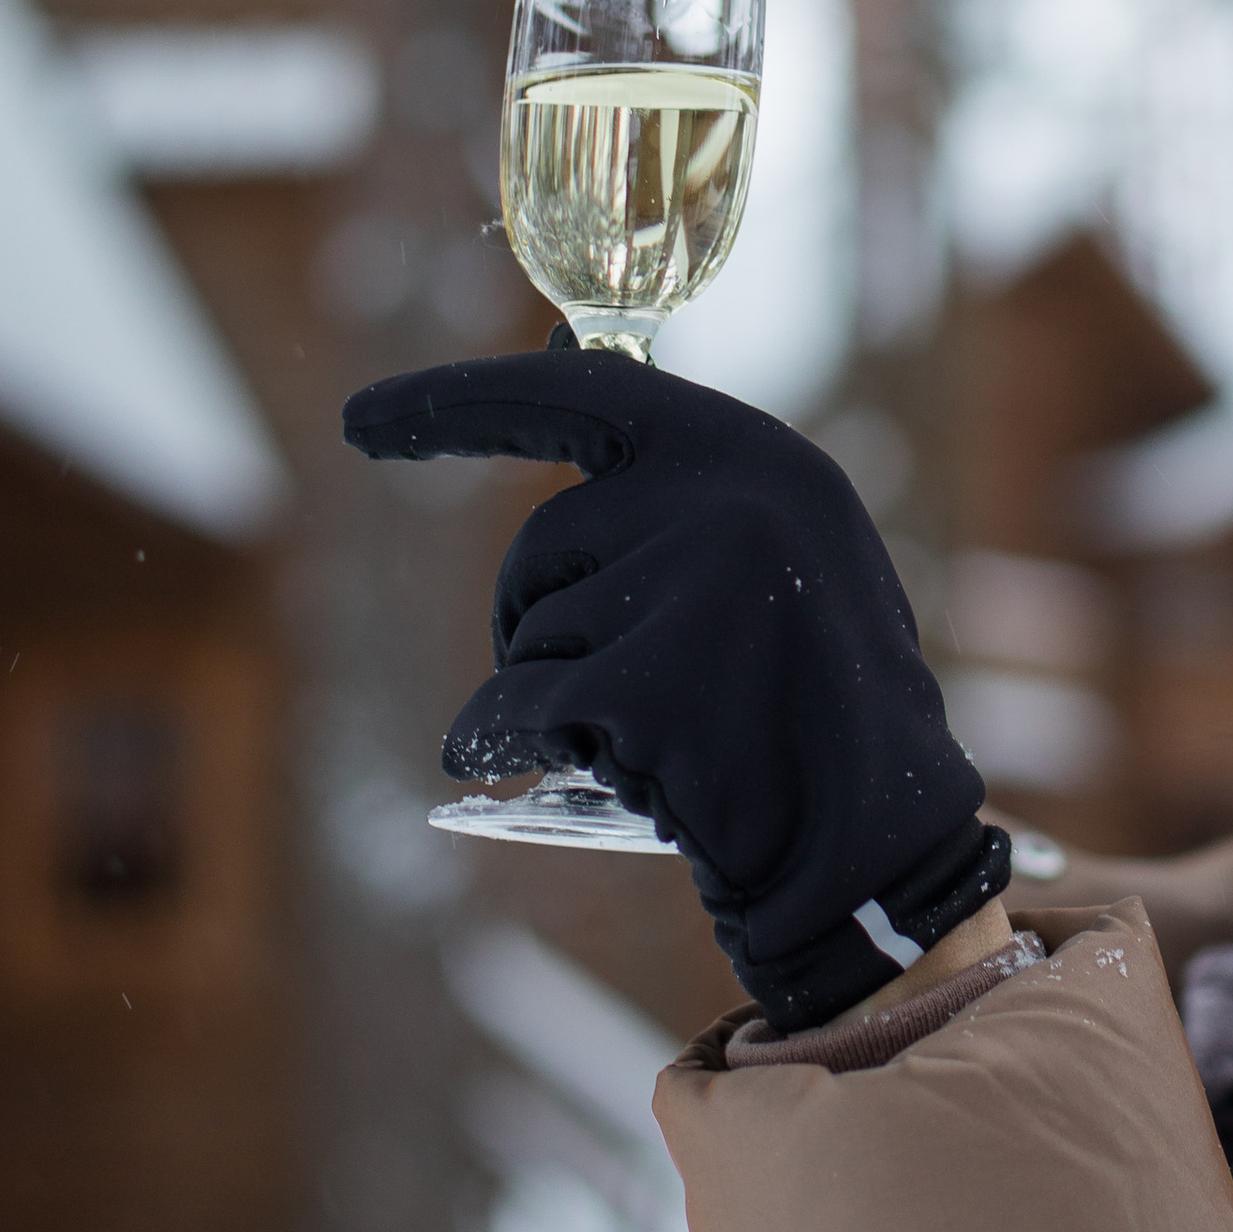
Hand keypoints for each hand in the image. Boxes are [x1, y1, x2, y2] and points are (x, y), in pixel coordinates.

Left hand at [341, 343, 1008, 1032]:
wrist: (873, 846)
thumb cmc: (816, 707)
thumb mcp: (779, 557)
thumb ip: (679, 491)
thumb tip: (560, 385)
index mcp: (756, 455)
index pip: (586, 390)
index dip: (460, 403)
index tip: (359, 418)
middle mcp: (723, 502)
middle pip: (545, 543)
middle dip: (545, 618)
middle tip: (627, 687)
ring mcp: (686, 592)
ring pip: (530, 635)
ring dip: (557, 696)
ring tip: (660, 737)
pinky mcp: (642, 690)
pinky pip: (509, 710)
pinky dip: (510, 749)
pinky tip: (590, 778)